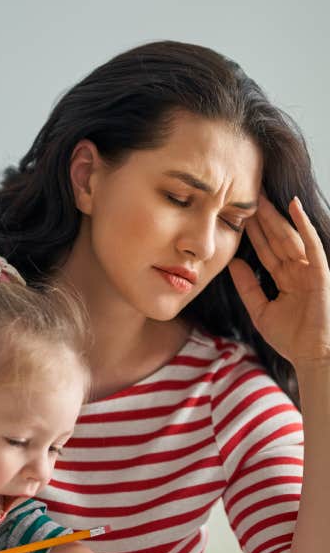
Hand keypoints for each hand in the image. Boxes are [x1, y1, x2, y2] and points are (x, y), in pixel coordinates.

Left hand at [229, 195, 329, 367]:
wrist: (313, 357)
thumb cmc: (291, 338)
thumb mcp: (260, 310)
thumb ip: (247, 286)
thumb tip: (233, 263)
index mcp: (286, 278)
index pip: (266, 250)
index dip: (252, 233)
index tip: (237, 214)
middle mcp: (299, 270)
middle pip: (276, 239)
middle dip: (262, 218)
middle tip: (246, 195)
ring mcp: (310, 269)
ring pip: (290, 237)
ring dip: (276, 216)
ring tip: (261, 196)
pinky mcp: (320, 273)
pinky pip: (311, 245)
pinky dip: (303, 225)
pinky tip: (293, 207)